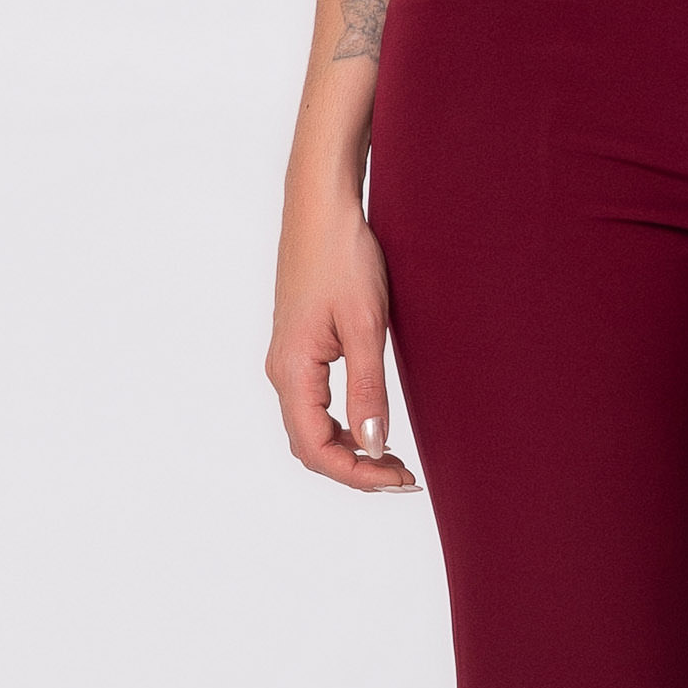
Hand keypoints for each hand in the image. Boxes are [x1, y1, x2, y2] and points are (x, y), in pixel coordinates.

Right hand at [265, 191, 420, 491]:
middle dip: (355, 468)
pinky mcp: (300, 345)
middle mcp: (282, 371)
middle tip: (404, 476)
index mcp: (292, 371)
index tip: (401, 481)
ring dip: (348, 448)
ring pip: (312, 426)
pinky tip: (371, 421)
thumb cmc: (343, 257)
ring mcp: (288, 358)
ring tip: (394, 457)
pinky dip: (342, 423)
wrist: (322, 206)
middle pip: (310, 445)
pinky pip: (314, 402)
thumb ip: (367, 388)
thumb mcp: (364, 324)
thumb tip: (372, 446)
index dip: (357, 474)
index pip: (316, 449)